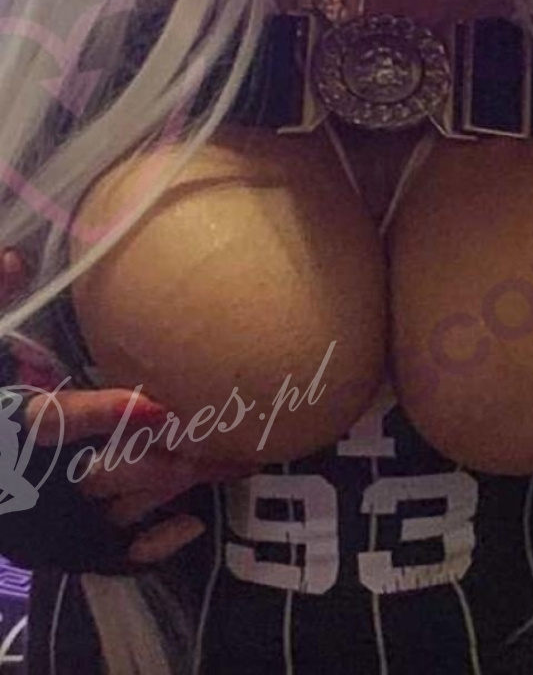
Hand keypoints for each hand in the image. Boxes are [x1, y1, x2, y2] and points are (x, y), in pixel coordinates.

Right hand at [0, 249, 258, 565]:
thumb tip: (14, 253)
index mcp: (12, 429)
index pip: (54, 424)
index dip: (104, 415)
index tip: (157, 406)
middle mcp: (33, 482)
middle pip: (109, 471)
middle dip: (170, 457)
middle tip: (228, 436)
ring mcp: (50, 519)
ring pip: (122, 506)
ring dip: (177, 487)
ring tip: (236, 462)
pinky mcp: (62, 545)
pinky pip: (111, 553)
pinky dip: (150, 545)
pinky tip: (191, 524)